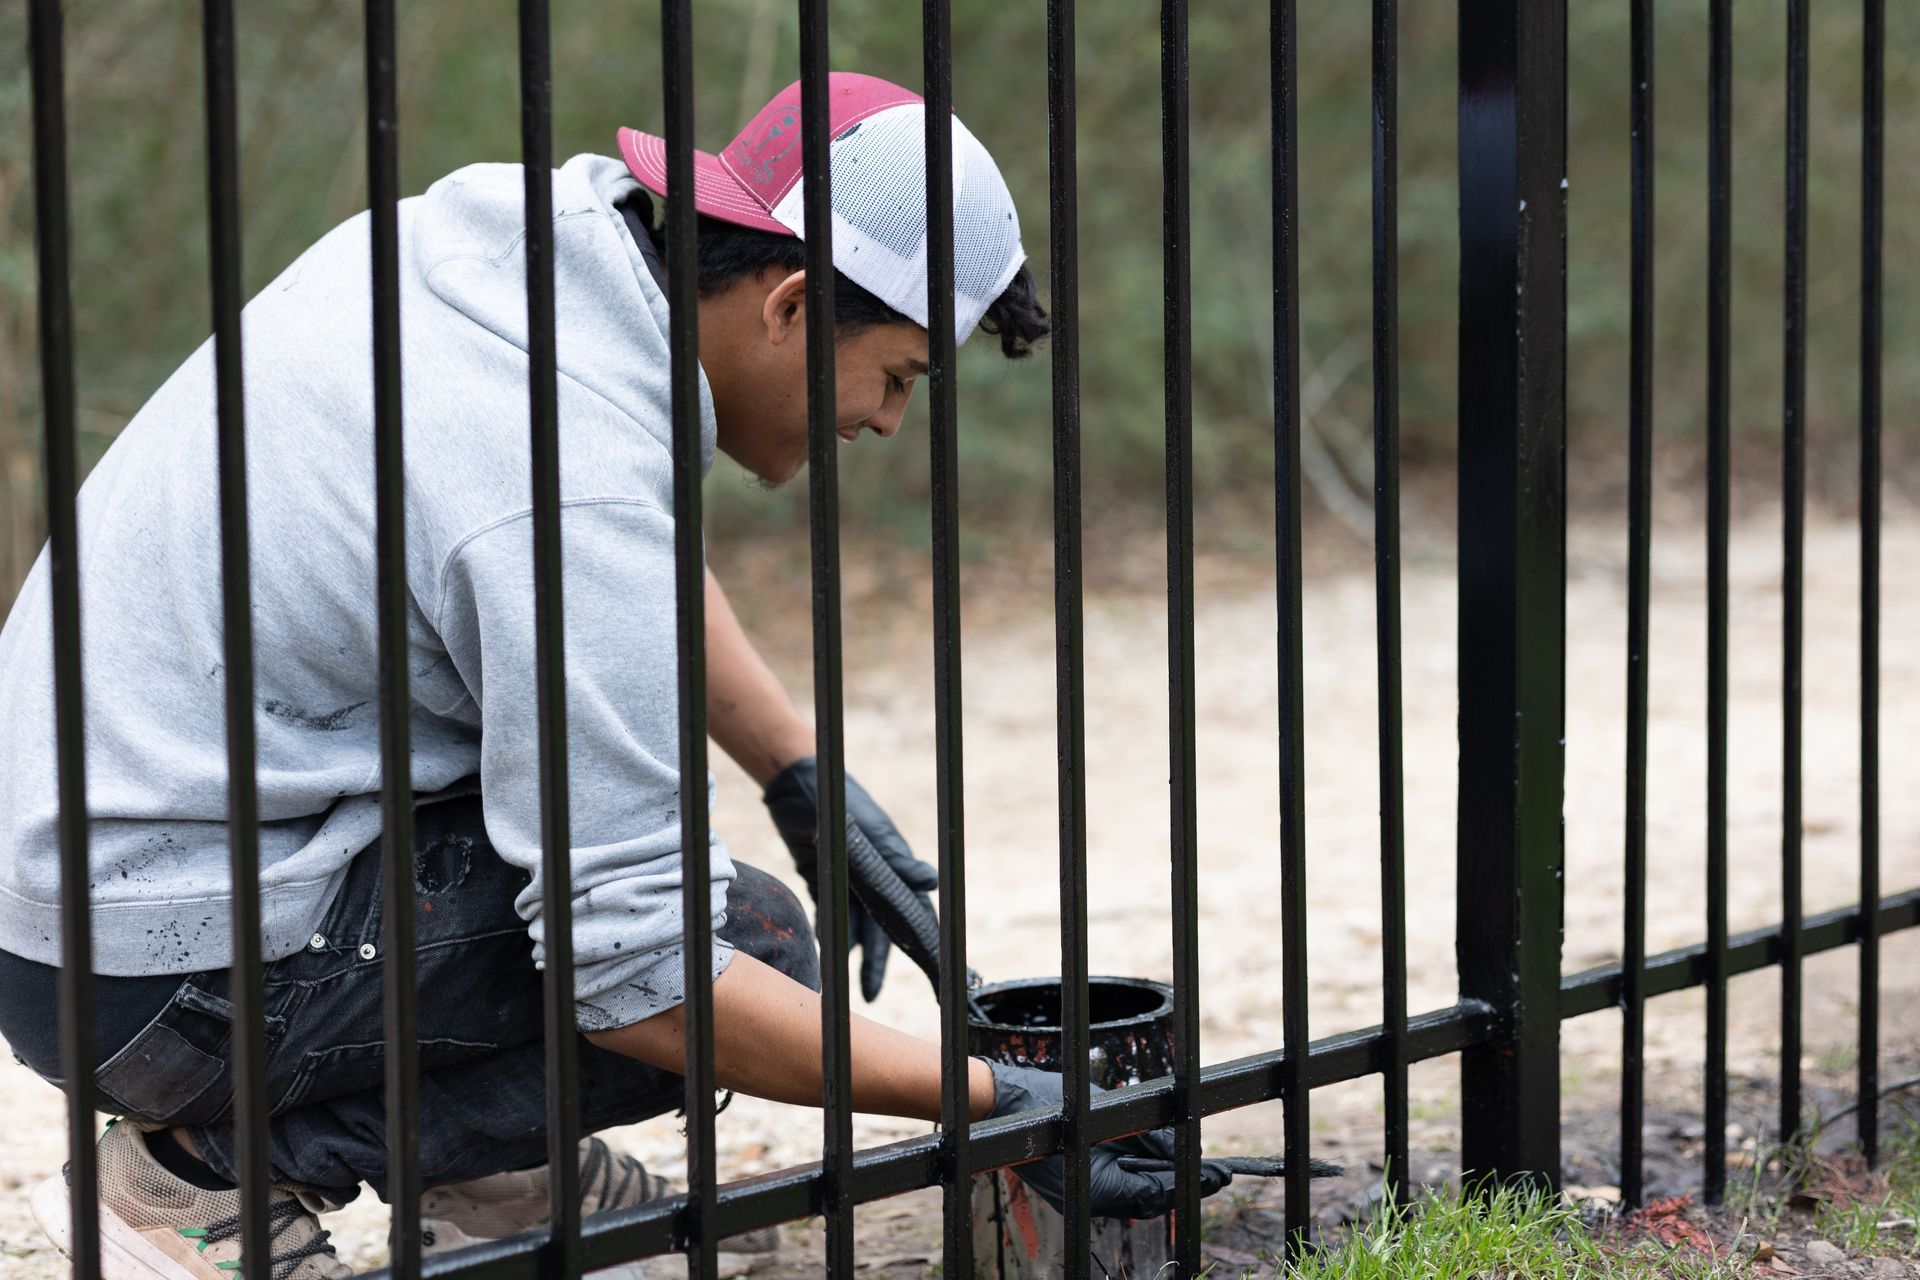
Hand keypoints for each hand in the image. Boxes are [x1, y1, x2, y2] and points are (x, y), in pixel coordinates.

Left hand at [762, 758, 939, 1001]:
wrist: (798, 781)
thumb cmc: (836, 801)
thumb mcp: (865, 832)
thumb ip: (895, 860)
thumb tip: (932, 881)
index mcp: (895, 865)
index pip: (917, 913)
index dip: (928, 945)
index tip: (940, 974)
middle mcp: (878, 876)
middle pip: (888, 929)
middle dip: (888, 963)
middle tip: (883, 997)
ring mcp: (853, 878)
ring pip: (862, 928)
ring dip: (862, 956)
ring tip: (865, 993)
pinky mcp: (827, 877)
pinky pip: (834, 914)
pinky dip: (835, 934)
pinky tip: (831, 956)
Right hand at [982, 1060, 1233, 1219]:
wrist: (998, 1102)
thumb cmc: (1047, 1103)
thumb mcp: (1104, 1113)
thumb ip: (1144, 1134)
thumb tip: (1181, 1148)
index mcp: (1098, 1187)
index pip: (1157, 1192)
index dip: (1191, 1182)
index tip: (1220, 1174)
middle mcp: (1090, 1198)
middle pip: (1149, 1201)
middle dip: (1181, 1184)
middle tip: (1216, 1173)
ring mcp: (1080, 1194)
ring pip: (1134, 1198)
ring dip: (1161, 1181)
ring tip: (1190, 1166)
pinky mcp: (1075, 1184)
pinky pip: (1115, 1188)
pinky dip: (1138, 1176)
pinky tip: (1152, 1161)